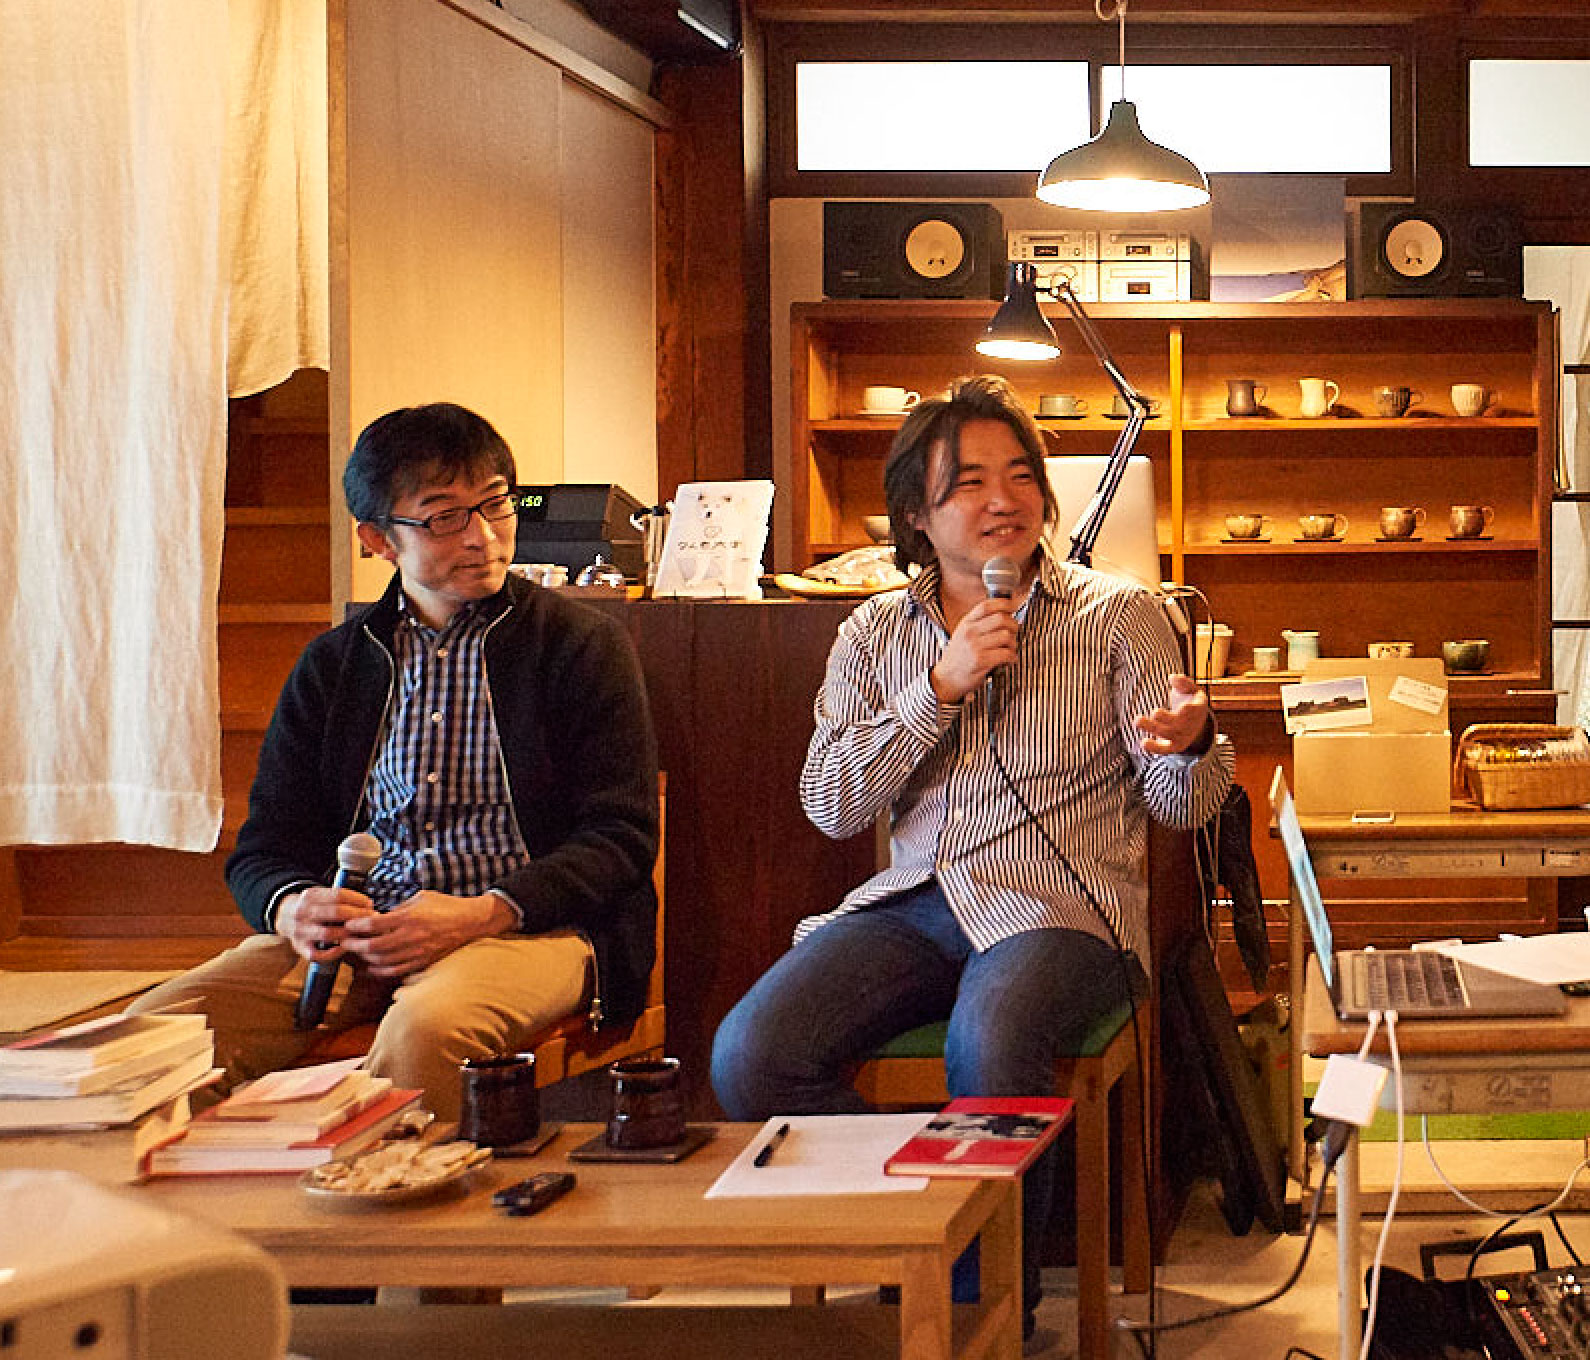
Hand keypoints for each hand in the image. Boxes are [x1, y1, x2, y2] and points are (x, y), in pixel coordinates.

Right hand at [275, 885, 376, 963]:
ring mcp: (300, 931)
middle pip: (335, 913)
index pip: (338, 895)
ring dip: (348, 934)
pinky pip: (317, 954)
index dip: (357, 900)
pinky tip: (344, 948)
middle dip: (357, 916)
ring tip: (361, 933)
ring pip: (328, 933)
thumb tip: (368, 905)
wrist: (284, 916)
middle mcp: (303, 913)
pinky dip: (333, 953)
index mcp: (310, 896)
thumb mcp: (321, 894)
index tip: (369, 904)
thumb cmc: (312, 906)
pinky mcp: (300, 948)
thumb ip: (341, 898)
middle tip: (371, 919)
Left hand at [340, 890, 516, 978]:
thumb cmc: (446, 906)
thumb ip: (398, 909)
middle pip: (374, 946)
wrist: (471, 922)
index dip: (356, 925)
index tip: (349, 925)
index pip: (374, 924)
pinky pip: (396, 970)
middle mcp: (412, 936)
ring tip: (356, 952)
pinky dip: (380, 970)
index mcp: (410, 917)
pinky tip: (372, 965)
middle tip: (345, 941)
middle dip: (355, 944)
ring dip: (365, 957)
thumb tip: (378, 917)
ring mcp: (418, 952)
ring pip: (382, 960)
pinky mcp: (423, 962)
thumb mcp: (421, 898)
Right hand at [930, 597, 1019, 703]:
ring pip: (1006, 635)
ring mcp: (975, 646)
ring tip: (1009, 649)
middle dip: (1013, 625)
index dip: (1004, 604)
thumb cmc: (957, 658)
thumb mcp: (962, 634)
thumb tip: (1003, 614)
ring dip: (1013, 643)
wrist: (946, 678)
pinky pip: (1006, 653)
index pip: (987, 606)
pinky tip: (1009, 659)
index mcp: (966, 623)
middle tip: (1014, 632)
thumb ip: (979, 623)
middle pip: (1001, 619)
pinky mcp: (981, 661)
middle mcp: (970, 632)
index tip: (1013, 606)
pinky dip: (1012, 656)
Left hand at [1134, 673, 1212, 756]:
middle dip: (1165, 718)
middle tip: (1154, 712)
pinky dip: (1155, 748)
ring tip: (1138, 721)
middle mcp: (1190, 725)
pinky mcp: (1175, 745)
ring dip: (1153, 728)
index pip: (1193, 710)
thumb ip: (1183, 682)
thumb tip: (1172, 678)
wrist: (1197, 723)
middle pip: (1178, 724)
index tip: (1181, 707)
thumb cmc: (1190, 701)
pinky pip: (1166, 749)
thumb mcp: (1191, 689)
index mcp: (1197, 708)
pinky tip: (1144, 743)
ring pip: (1168, 735)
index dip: (1187, 710)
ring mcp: (1183, 736)